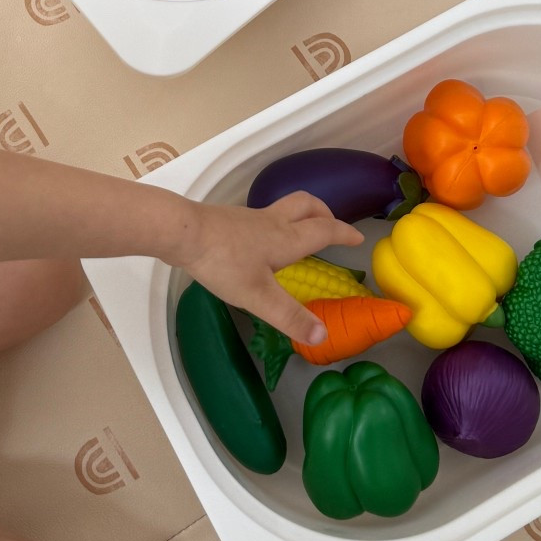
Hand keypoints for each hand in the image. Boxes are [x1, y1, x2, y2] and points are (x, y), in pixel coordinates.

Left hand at [185, 192, 364, 344]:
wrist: (182, 232)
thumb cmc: (223, 262)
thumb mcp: (258, 296)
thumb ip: (289, 317)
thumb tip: (322, 336)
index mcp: (286, 239)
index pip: (324, 230)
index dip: (343, 233)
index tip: (358, 236)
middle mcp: (272, 222)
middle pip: (306, 205)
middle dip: (324, 212)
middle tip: (331, 225)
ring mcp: (249, 218)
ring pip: (284, 207)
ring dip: (300, 214)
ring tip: (300, 232)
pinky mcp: (230, 220)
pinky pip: (263, 216)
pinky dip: (275, 223)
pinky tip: (261, 242)